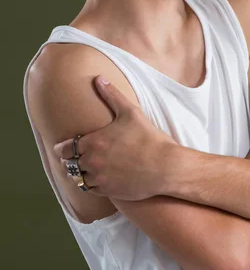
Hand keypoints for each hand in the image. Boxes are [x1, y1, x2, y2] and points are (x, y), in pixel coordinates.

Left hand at [55, 76, 177, 200]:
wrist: (165, 166)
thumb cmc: (148, 137)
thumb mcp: (130, 112)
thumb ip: (112, 95)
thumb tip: (99, 78)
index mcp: (94, 142)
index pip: (64, 148)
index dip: (63, 148)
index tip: (64, 147)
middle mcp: (92, 161)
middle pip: (68, 165)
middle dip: (69, 161)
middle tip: (73, 158)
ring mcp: (100, 178)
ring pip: (78, 179)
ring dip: (79, 174)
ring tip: (83, 169)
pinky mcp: (109, 191)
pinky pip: (91, 190)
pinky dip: (91, 185)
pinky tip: (97, 178)